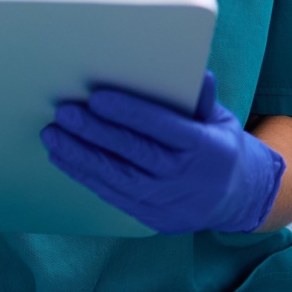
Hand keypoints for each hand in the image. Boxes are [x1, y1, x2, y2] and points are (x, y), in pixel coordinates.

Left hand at [40, 71, 284, 233]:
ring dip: (80, 156)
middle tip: (65, 112)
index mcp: (204, 148)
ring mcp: (166, 201)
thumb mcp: (221, 120)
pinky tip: (63, 158)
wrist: (238, 200)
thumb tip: (198, 75)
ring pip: (117, 177)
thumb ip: (202, 99)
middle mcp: (184, 177)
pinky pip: (112, 195)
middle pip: (133, 152)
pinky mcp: (151, 217)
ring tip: (53, 134)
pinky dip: (85, 176)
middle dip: (95, 132)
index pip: (162, 127)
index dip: (129, 113)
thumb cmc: (221, 147)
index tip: (98, 97)